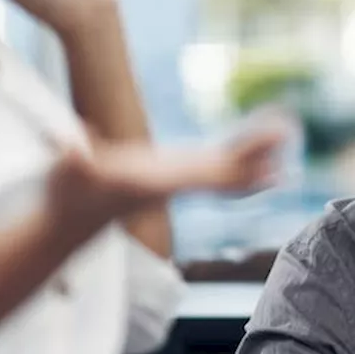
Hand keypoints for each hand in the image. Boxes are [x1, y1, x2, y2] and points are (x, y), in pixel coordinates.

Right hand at [45, 126, 287, 238]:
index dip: (234, 167)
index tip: (264, 162)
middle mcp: (173, 186)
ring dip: (255, 154)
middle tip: (289, 130)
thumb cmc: (65, 195)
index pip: (202, 175)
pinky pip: (214, 169)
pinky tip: (263, 157)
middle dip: (255, 155)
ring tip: (286, 130)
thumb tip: (70, 147)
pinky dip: (239, 159)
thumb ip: (71, 162)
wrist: (68, 223)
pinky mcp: (171, 179)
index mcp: (156, 184)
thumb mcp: (65, 175)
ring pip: (224, 171)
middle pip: (223, 172)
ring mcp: (175, 183)